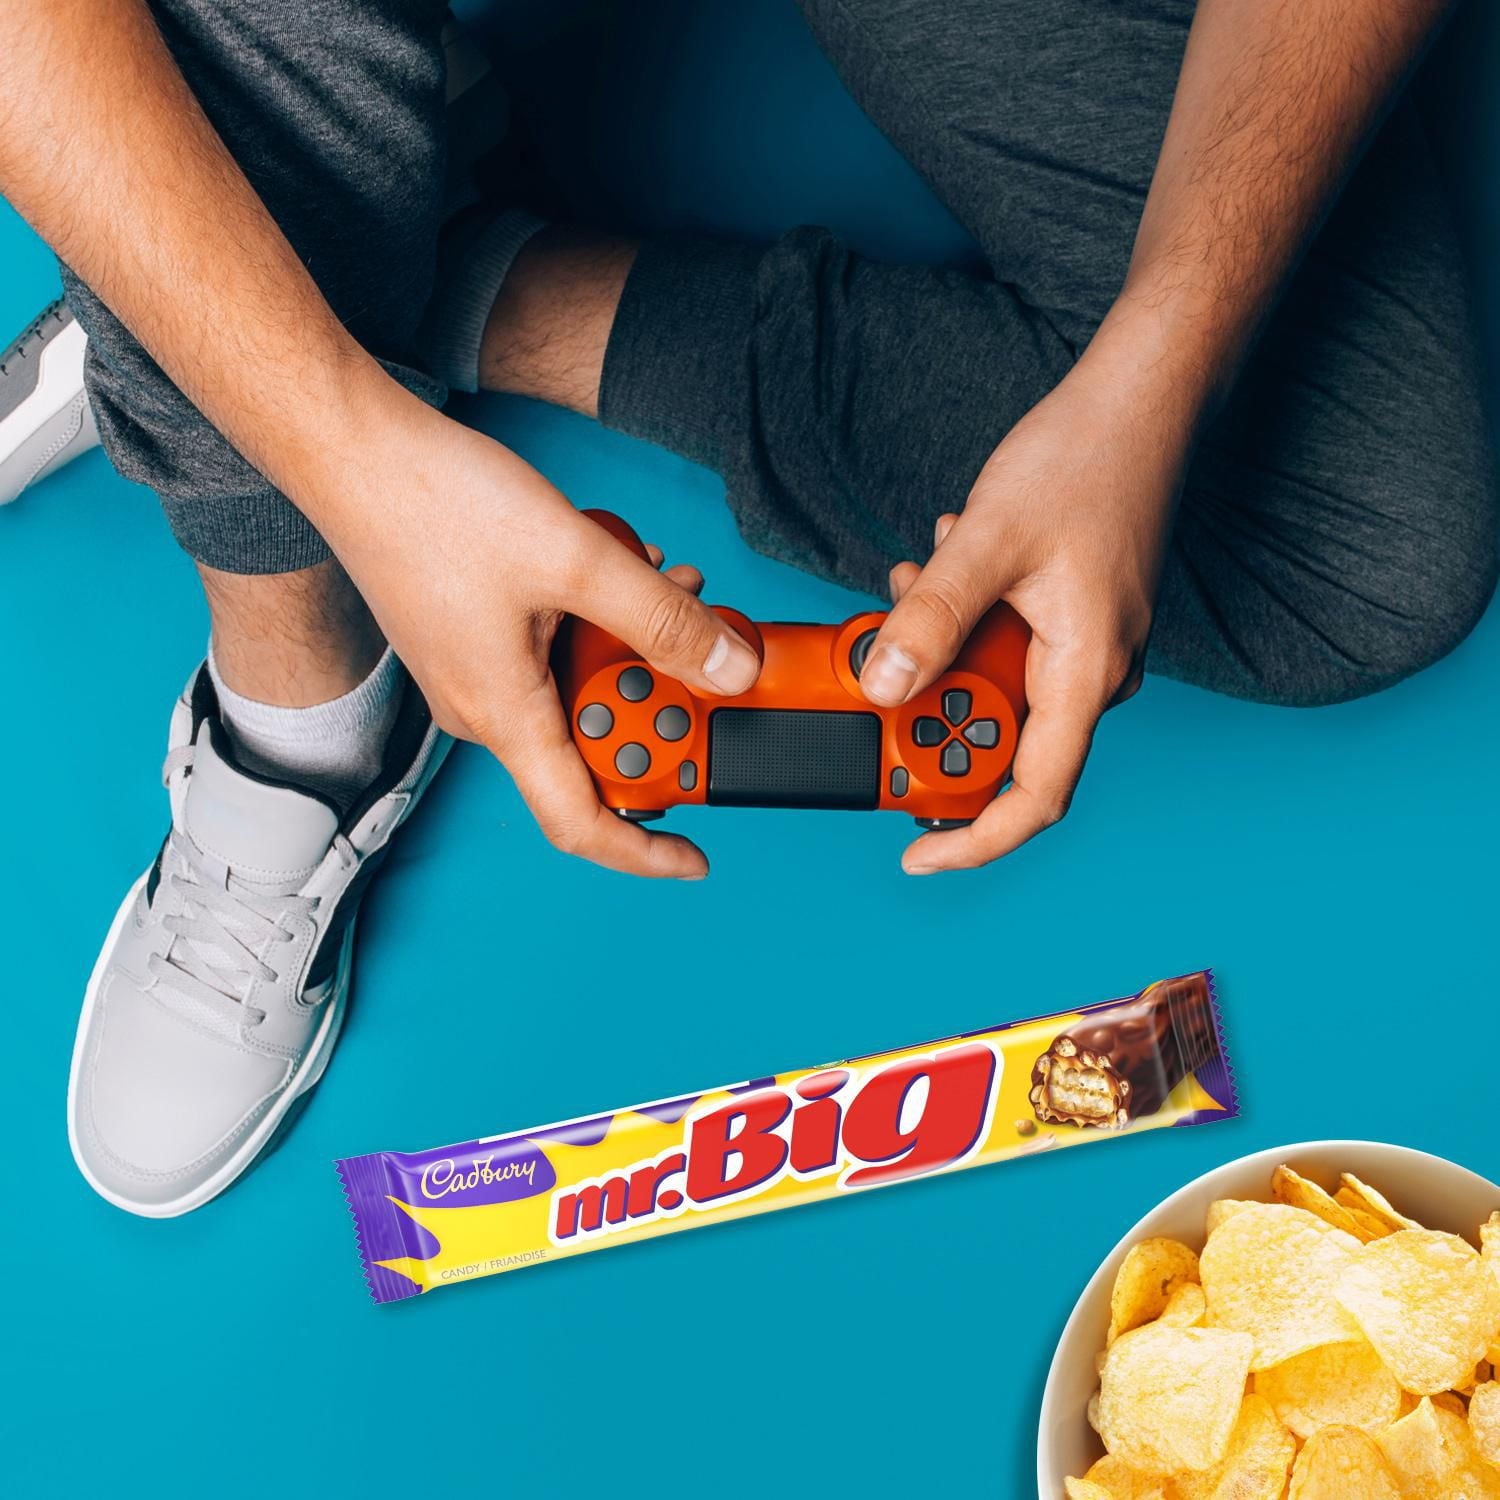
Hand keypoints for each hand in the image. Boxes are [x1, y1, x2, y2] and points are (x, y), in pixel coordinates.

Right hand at [314, 393, 759, 877]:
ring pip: (578, 685)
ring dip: (633, 643)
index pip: (581, 822)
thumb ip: (664, 621)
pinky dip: (595, 620)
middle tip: (706, 641)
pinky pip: (551, 654)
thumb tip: (730, 671)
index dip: (646, 851)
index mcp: (504, 716)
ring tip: (668, 579)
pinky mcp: (472, 637)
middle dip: (660, 696)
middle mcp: (483, 709)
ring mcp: (474, 674)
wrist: (351, 451)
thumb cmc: (436, 505)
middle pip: (593, 742)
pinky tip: (617, 565)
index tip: (696, 854)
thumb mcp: (580, 561)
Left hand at [859, 342, 1199, 872]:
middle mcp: (1094, 672)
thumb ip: (931, 620)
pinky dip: (963, 621)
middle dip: (933, 706)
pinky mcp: (1070, 619)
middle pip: (1002, 741)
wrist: (1139, 401)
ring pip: (994, 685)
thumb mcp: (987, 544)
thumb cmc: (1085, 462)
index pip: (1035, 796)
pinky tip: (949, 563)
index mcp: (1087, 672)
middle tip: (889, 653)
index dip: (975, 840)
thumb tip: (882, 688)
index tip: (916, 855)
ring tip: (922, 578)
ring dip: (942, 649)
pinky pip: (1004, 647)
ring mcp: (1085, 647)